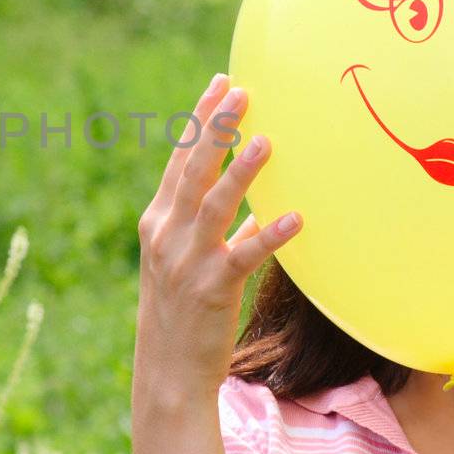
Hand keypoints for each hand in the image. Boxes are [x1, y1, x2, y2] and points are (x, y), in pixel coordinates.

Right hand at [133, 74, 301, 408]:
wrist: (167, 370)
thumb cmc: (183, 313)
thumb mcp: (187, 262)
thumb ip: (215, 229)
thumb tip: (256, 206)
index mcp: (157, 222)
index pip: (179, 160)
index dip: (199, 121)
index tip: (221, 84)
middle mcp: (167, 235)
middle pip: (193, 171)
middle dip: (216, 129)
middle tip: (242, 92)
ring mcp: (186, 261)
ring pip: (214, 205)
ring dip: (241, 172)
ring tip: (267, 142)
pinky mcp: (212, 288)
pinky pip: (244, 255)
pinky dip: (269, 235)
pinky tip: (296, 217)